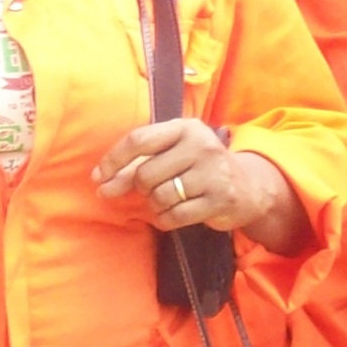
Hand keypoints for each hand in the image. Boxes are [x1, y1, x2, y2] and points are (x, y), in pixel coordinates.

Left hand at [94, 119, 308, 255]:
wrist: (248, 187)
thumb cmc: (198, 168)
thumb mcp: (171, 156)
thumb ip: (136, 166)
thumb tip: (102, 183)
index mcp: (185, 127)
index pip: (139, 140)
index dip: (114, 160)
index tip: (99, 177)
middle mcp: (201, 145)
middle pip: (145, 173)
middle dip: (140, 188)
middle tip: (153, 189)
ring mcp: (212, 173)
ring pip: (159, 196)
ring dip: (155, 205)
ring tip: (168, 200)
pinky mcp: (219, 200)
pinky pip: (174, 216)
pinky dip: (165, 219)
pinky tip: (174, 214)